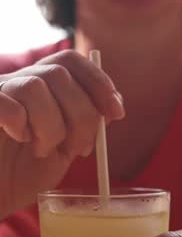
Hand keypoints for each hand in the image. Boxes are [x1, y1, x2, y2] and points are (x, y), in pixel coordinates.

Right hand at [0, 50, 123, 218]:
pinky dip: (21, 123)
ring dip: (52, 126)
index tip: (116, 113)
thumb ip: (83, 126)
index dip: (98, 82)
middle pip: (61, 73)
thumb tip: (113, 107)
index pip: (71, 61)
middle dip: (82, 116)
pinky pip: (6, 103)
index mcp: (39, 89)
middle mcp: (17, 83)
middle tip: (78, 149)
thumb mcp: (62, 150)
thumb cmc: (21, 176)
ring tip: (43, 150)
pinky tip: (20, 139)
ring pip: (36, 86)